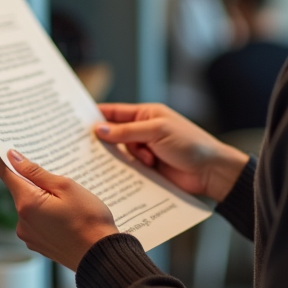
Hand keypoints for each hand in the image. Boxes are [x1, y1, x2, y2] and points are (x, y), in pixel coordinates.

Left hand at [0, 149, 118, 270]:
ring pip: (29, 207)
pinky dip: (46, 214)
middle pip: (20, 191)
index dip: (9, 159)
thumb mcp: (66, 187)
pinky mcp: (38, 245)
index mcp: (27, 204)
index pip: (6, 174)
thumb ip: (36, 172)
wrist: (102, 256)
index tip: (16, 149)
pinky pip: (37, 222)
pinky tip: (66, 214)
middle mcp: (22, 222)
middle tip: (57, 175)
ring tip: (68, 199)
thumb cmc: (89, 220)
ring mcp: (29, 236)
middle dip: (34, 181)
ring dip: (42, 198)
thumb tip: (13, 158)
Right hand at [96, 103, 248, 202]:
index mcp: (147, 115)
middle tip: (83, 147)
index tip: (76, 122)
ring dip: (119, 158)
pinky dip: (125, 172)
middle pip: (115, 134)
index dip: (97, 116)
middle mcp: (144, 131)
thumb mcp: (157, 132)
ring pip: (120, 154)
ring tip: (124, 162)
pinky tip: (123, 176)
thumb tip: (99, 129)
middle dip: (103, 140)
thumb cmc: (190, 144)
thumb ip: (127, 131)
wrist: (212, 173)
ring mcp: (146, 152)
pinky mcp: (148, 171)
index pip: (116, 112)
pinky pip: (129, 170)